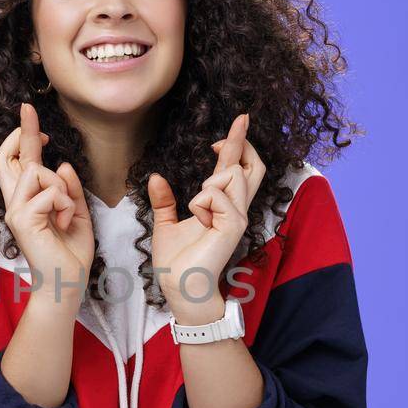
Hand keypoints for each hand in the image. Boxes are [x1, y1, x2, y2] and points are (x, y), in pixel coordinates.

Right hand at [0, 101, 94, 308]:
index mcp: (27, 200)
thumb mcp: (76, 214)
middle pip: (6, 156)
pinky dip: (65, 204)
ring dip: (61, 186)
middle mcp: (15, 202)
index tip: (31, 114)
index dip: (22, 134)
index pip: (17, 161)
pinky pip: (50, 193)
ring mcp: (15, 210)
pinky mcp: (22, 219)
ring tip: (66, 213)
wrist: (66, 284)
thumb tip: (63, 165)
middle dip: (22, 131)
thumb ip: (69, 190)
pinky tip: (64, 223)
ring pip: (37, 170)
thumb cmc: (70, 253)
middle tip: (30, 112)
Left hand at [148, 112, 266, 324]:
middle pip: (252, 166)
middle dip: (242, 141)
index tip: (234, 125)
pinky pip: (217, 195)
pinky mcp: (234, 226)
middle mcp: (235, 209)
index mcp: (221, 206)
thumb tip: (156, 176)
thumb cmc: (176, 262)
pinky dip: (201, 201)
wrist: (180, 286)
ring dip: (208, 183)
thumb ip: (164, 200)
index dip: (238, 144)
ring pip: (232, 175)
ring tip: (197, 208)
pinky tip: (198, 217)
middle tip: (239, 121)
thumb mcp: (164, 223)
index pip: (237, 169)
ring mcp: (237, 217)